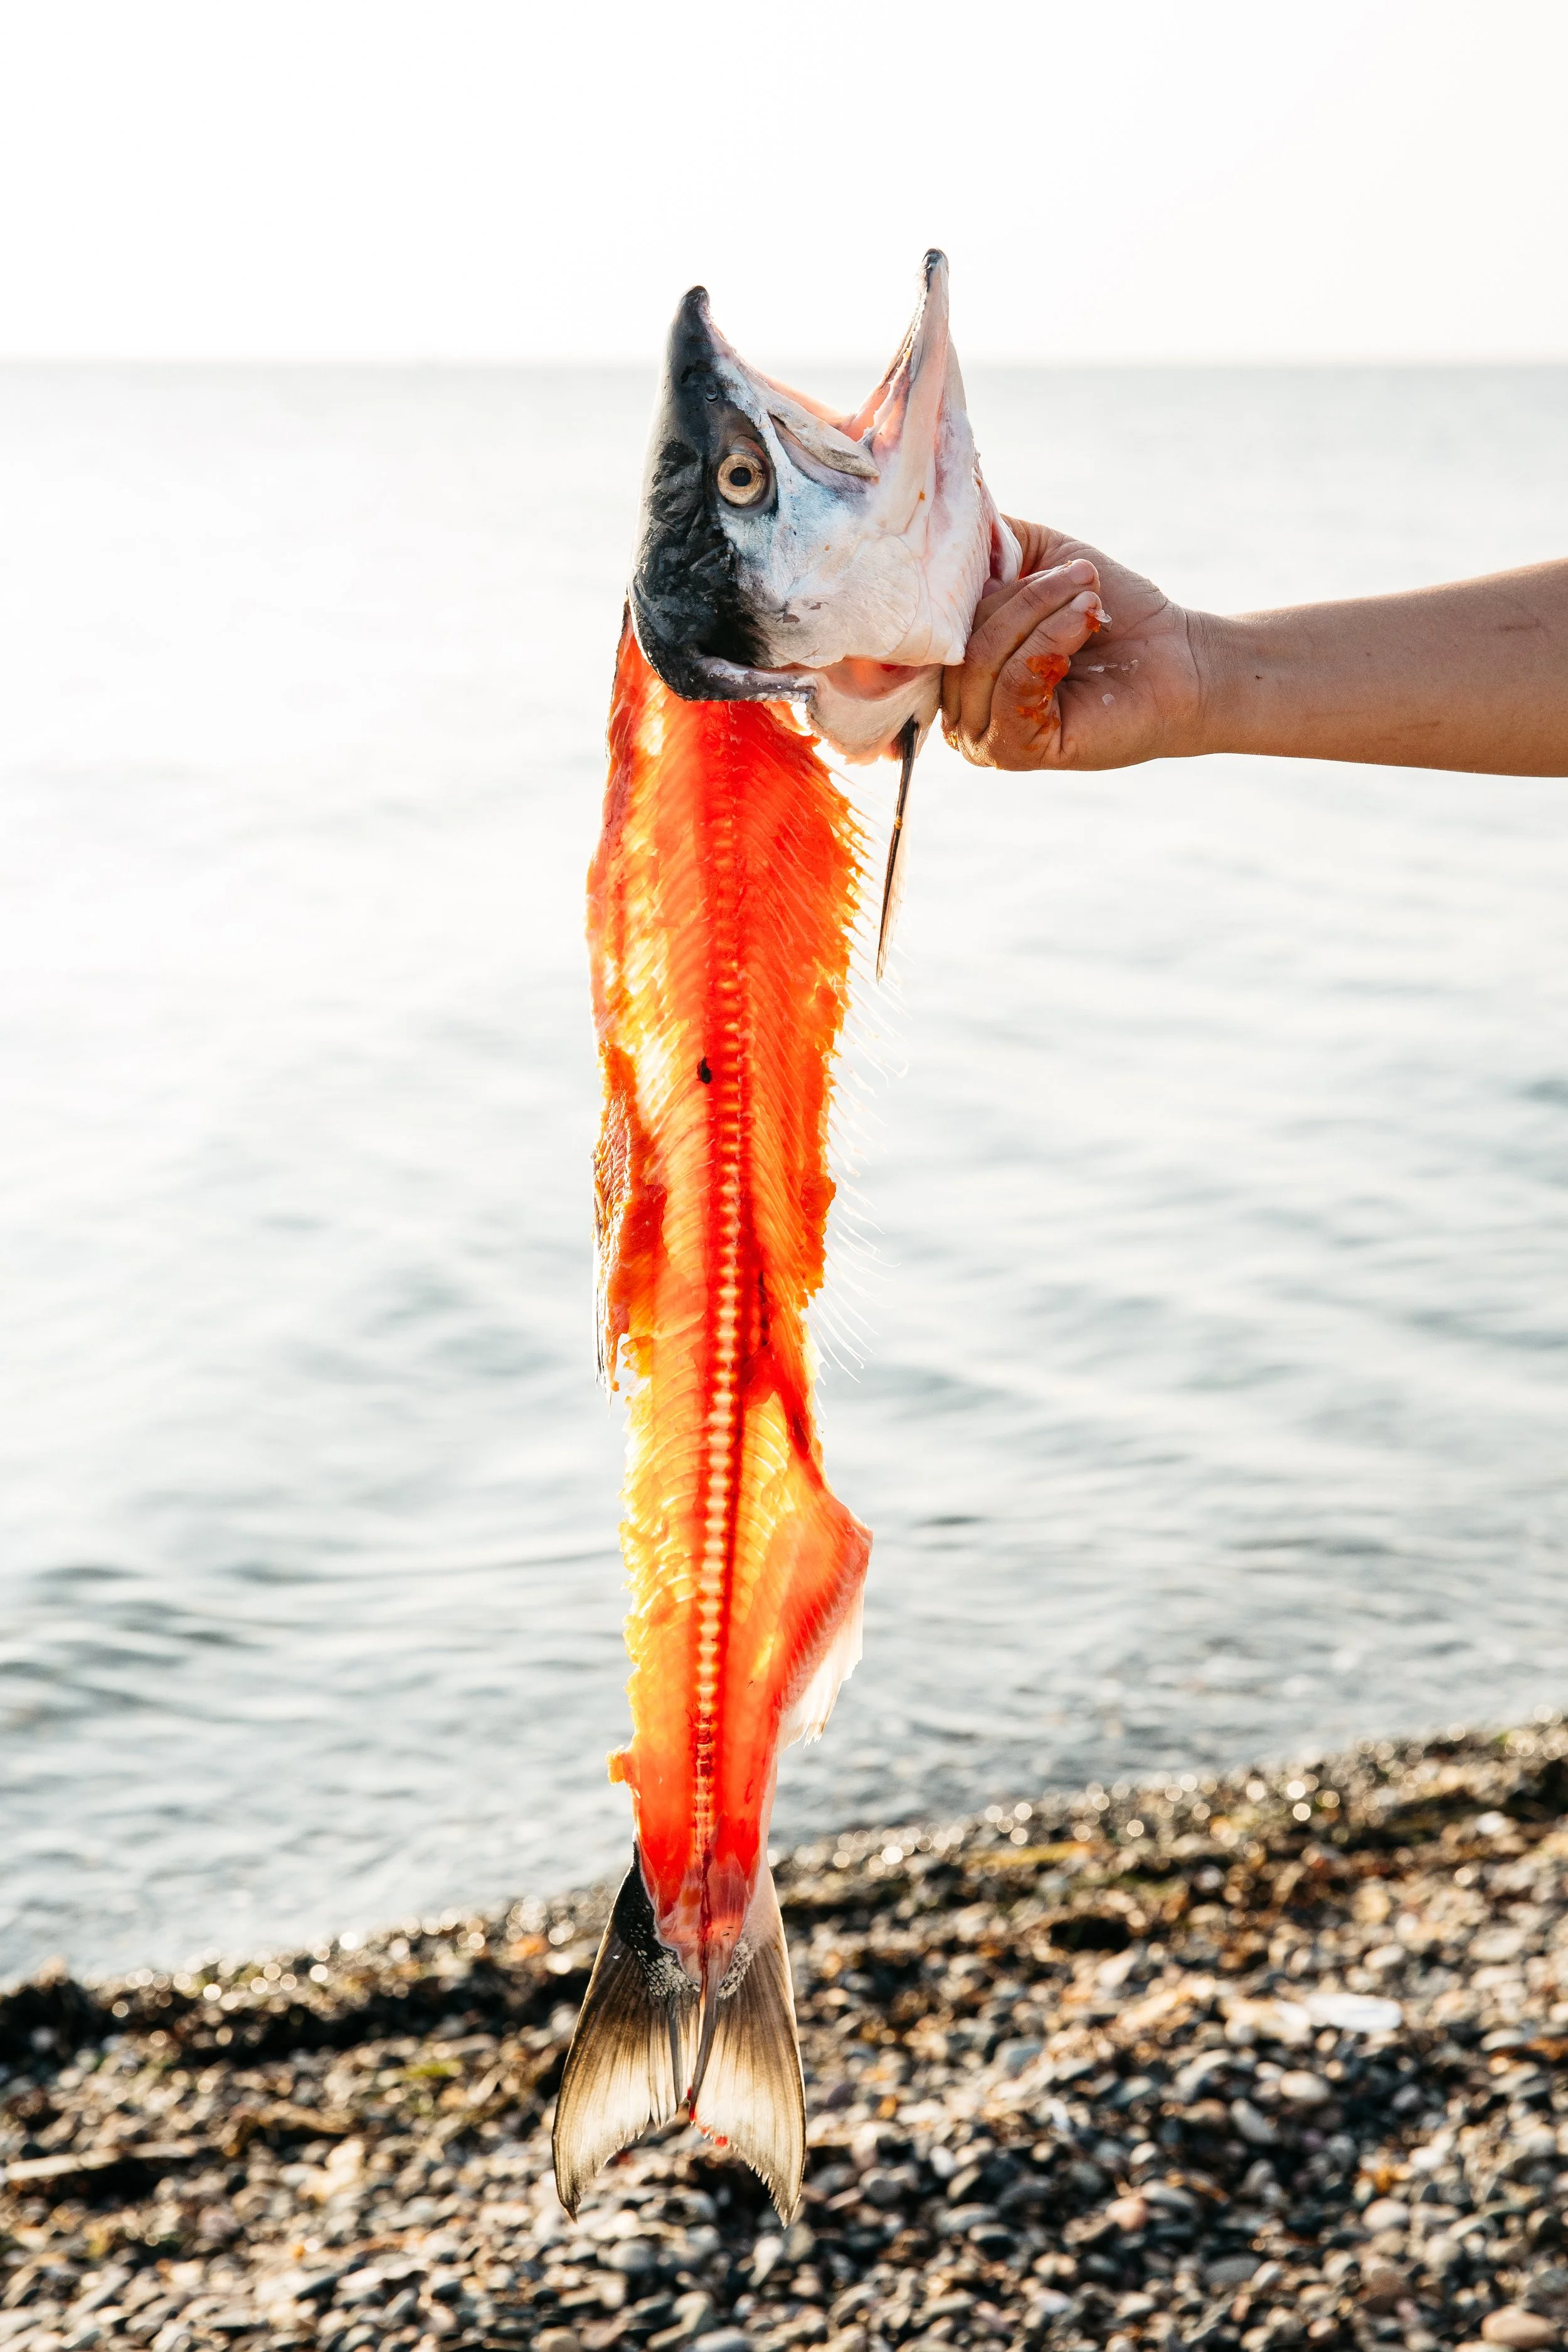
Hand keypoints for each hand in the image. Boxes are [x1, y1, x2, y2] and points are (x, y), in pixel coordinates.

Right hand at [942, 518, 1205, 770]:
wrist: (1176, 658)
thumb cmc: (1111, 611)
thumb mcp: (1044, 559)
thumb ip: (991, 542)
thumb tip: (946, 517)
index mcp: (959, 670)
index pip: (932, 626)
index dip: (961, 586)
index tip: (1016, 556)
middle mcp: (961, 710)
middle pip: (956, 639)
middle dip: (1021, 595)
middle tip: (1080, 574)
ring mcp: (985, 737)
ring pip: (980, 658)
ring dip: (1040, 612)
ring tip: (1090, 597)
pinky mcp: (1017, 751)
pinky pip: (1012, 684)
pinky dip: (1050, 641)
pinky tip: (1087, 621)